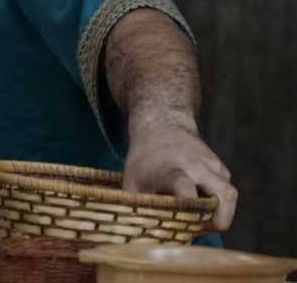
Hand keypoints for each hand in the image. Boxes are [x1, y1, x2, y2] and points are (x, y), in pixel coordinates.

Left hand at [123, 115, 236, 230]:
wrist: (161, 123)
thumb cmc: (144, 158)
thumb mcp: (132, 181)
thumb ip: (136, 208)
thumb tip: (139, 236)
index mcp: (171, 170)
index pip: (184, 187)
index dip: (189, 205)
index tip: (190, 221)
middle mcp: (196, 166)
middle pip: (224, 192)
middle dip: (224, 216)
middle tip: (211, 228)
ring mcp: (211, 164)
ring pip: (228, 191)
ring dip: (222, 209)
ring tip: (204, 218)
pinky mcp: (219, 165)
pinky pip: (226, 187)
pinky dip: (220, 199)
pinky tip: (204, 203)